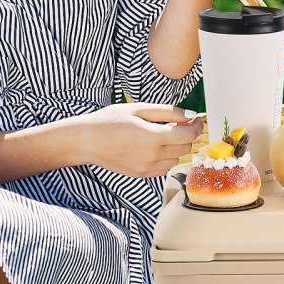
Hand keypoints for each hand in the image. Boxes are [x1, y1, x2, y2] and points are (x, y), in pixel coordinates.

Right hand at [78, 103, 202, 176]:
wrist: (87, 141)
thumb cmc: (110, 120)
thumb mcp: (139, 109)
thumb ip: (167, 112)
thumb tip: (189, 116)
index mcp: (153, 137)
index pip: (188, 135)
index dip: (197, 126)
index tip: (197, 120)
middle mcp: (152, 156)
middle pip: (185, 148)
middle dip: (187, 135)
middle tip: (179, 124)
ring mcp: (147, 168)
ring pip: (176, 159)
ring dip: (177, 147)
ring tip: (163, 134)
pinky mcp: (141, 174)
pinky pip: (164, 168)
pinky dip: (167, 158)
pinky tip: (156, 147)